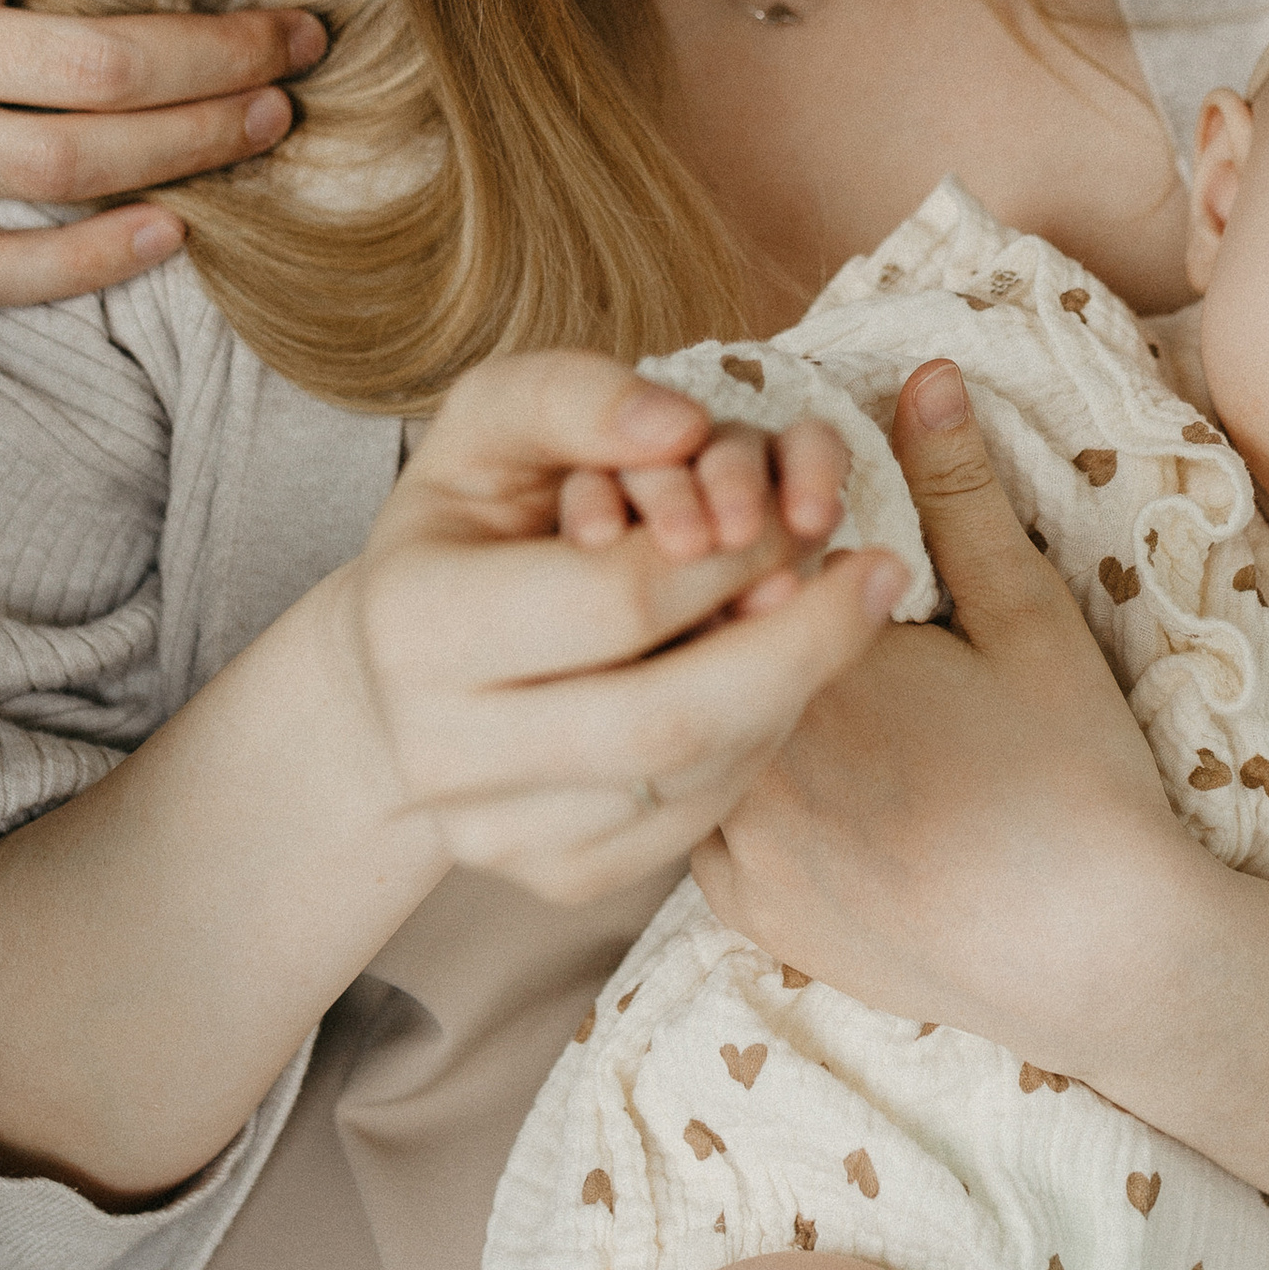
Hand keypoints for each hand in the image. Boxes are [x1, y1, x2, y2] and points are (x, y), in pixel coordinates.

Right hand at [328, 348, 901, 907]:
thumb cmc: (463, 527)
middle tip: (875, 575)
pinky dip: (757, 743)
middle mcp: (441, 748)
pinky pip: (694, 821)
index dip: (726, 554)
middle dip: (795, 642)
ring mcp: (497, 832)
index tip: (797, 513)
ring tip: (830, 617)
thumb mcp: (488, 426)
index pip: (611, 603)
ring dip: (789, 691)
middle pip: (666, 721)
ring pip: (692, 780)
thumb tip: (681, 424)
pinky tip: (774, 680)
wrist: (393, 678)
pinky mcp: (558, 876)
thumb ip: (575, 393)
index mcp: (412, 622)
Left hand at [692, 357, 1185, 1044]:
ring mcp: (738, 850)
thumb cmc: (1077, 773)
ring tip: (766, 671)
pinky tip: (772, 762)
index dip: (726, 528)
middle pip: (680, 650)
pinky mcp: (749, 919)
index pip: (717, 564)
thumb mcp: (1027, 614)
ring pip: (671, 742)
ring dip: (698, 695)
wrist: (1101, 958)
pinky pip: (693, 830)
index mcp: (809, 667)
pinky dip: (715, 785)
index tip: (754, 517)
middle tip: (746, 579)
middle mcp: (748, 760)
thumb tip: (925, 374)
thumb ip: (959, 491)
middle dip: (704, 606)